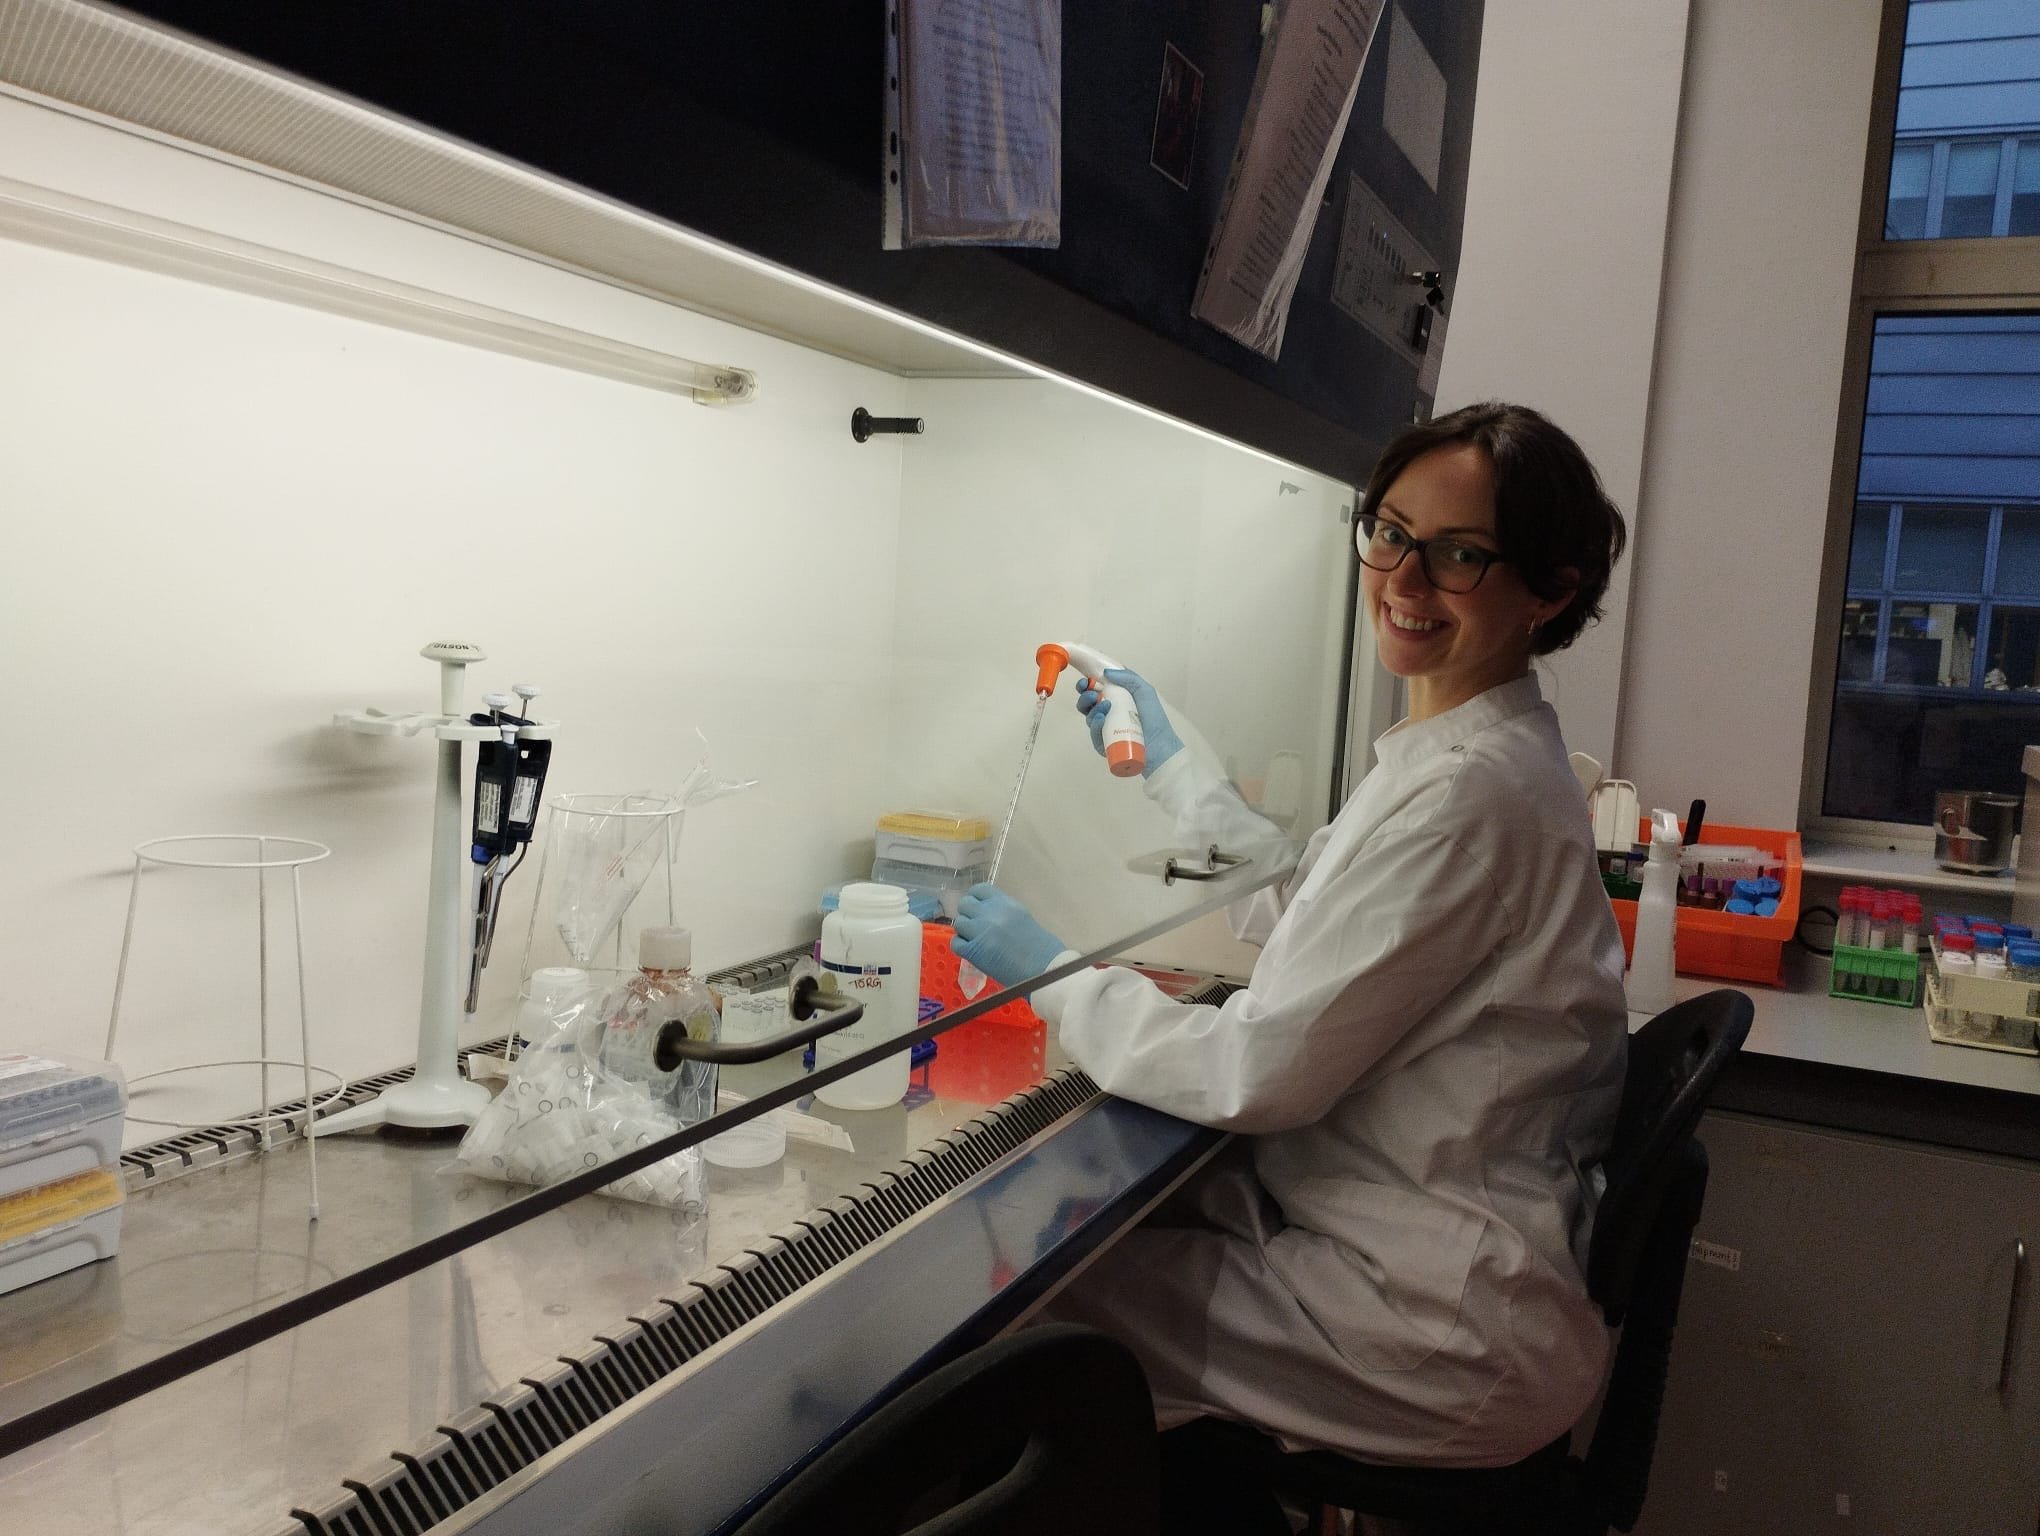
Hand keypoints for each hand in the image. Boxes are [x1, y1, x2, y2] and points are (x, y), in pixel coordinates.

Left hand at [951, 883, 1067, 985]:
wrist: (1044, 969)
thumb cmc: (1041, 946)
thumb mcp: (1021, 917)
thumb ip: (1002, 911)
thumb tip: (985, 912)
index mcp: (1005, 903)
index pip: (979, 890)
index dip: (975, 899)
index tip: (978, 907)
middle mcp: (990, 913)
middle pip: (965, 904)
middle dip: (969, 914)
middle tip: (976, 926)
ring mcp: (980, 931)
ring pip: (959, 923)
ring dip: (965, 931)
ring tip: (977, 940)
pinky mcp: (973, 951)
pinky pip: (956, 943)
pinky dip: (962, 946)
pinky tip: (973, 951)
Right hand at [1076, 667, 1184, 776]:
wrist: (1160, 745)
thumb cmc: (1154, 718)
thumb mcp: (1144, 691)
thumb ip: (1128, 677)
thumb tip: (1105, 672)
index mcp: (1114, 700)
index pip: (1094, 690)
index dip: (1086, 685)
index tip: (1085, 682)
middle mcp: (1106, 714)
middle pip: (1086, 704)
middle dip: (1085, 697)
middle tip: (1092, 694)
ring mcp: (1104, 730)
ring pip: (1088, 717)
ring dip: (1092, 709)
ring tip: (1105, 707)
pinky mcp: (1103, 744)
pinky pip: (1094, 734)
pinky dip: (1095, 724)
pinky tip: (1101, 718)